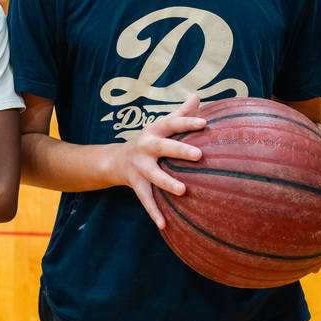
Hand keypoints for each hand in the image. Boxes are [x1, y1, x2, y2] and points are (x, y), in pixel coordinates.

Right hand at [110, 93, 205, 228]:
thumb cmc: (149, 141)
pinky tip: (164, 224)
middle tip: (199, 155)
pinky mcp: (136, 184)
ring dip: (167, 182)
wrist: (115, 160)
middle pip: (163, 147)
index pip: (172, 124)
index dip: (187, 122)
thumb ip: (179, 113)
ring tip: (183, 191)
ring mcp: (139, 167)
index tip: (205, 123)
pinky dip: (154, 212)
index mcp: (154, 131)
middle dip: (179, 151)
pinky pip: (145, 199)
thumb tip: (198, 96)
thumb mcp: (160, 125)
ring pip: (153, 175)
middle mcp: (146, 147)